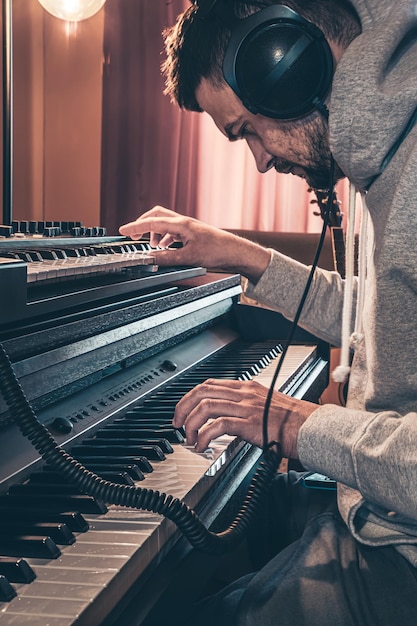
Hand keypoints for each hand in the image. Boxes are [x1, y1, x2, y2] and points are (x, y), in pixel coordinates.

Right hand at [119, 206, 270, 282]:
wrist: (235, 251)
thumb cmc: (218, 251)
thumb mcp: (188, 257)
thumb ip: (167, 258)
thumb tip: (150, 258)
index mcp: (181, 224)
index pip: (152, 222)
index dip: (135, 227)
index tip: (123, 230)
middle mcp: (184, 222)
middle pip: (156, 216)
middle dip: (142, 224)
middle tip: (133, 235)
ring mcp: (188, 227)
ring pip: (165, 223)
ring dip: (154, 233)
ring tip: (152, 246)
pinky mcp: (192, 234)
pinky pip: (173, 231)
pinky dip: (164, 238)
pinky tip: (166, 248)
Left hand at [172, 378, 317, 458]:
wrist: (311, 428)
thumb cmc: (295, 422)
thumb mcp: (266, 406)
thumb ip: (247, 408)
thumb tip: (228, 419)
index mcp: (248, 388)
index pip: (210, 384)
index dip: (191, 396)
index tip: (183, 411)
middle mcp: (245, 394)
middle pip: (202, 392)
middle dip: (183, 407)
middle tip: (178, 424)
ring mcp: (246, 408)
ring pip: (206, 407)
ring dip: (191, 423)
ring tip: (189, 438)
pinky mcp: (249, 424)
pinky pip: (217, 426)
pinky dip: (204, 436)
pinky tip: (202, 446)